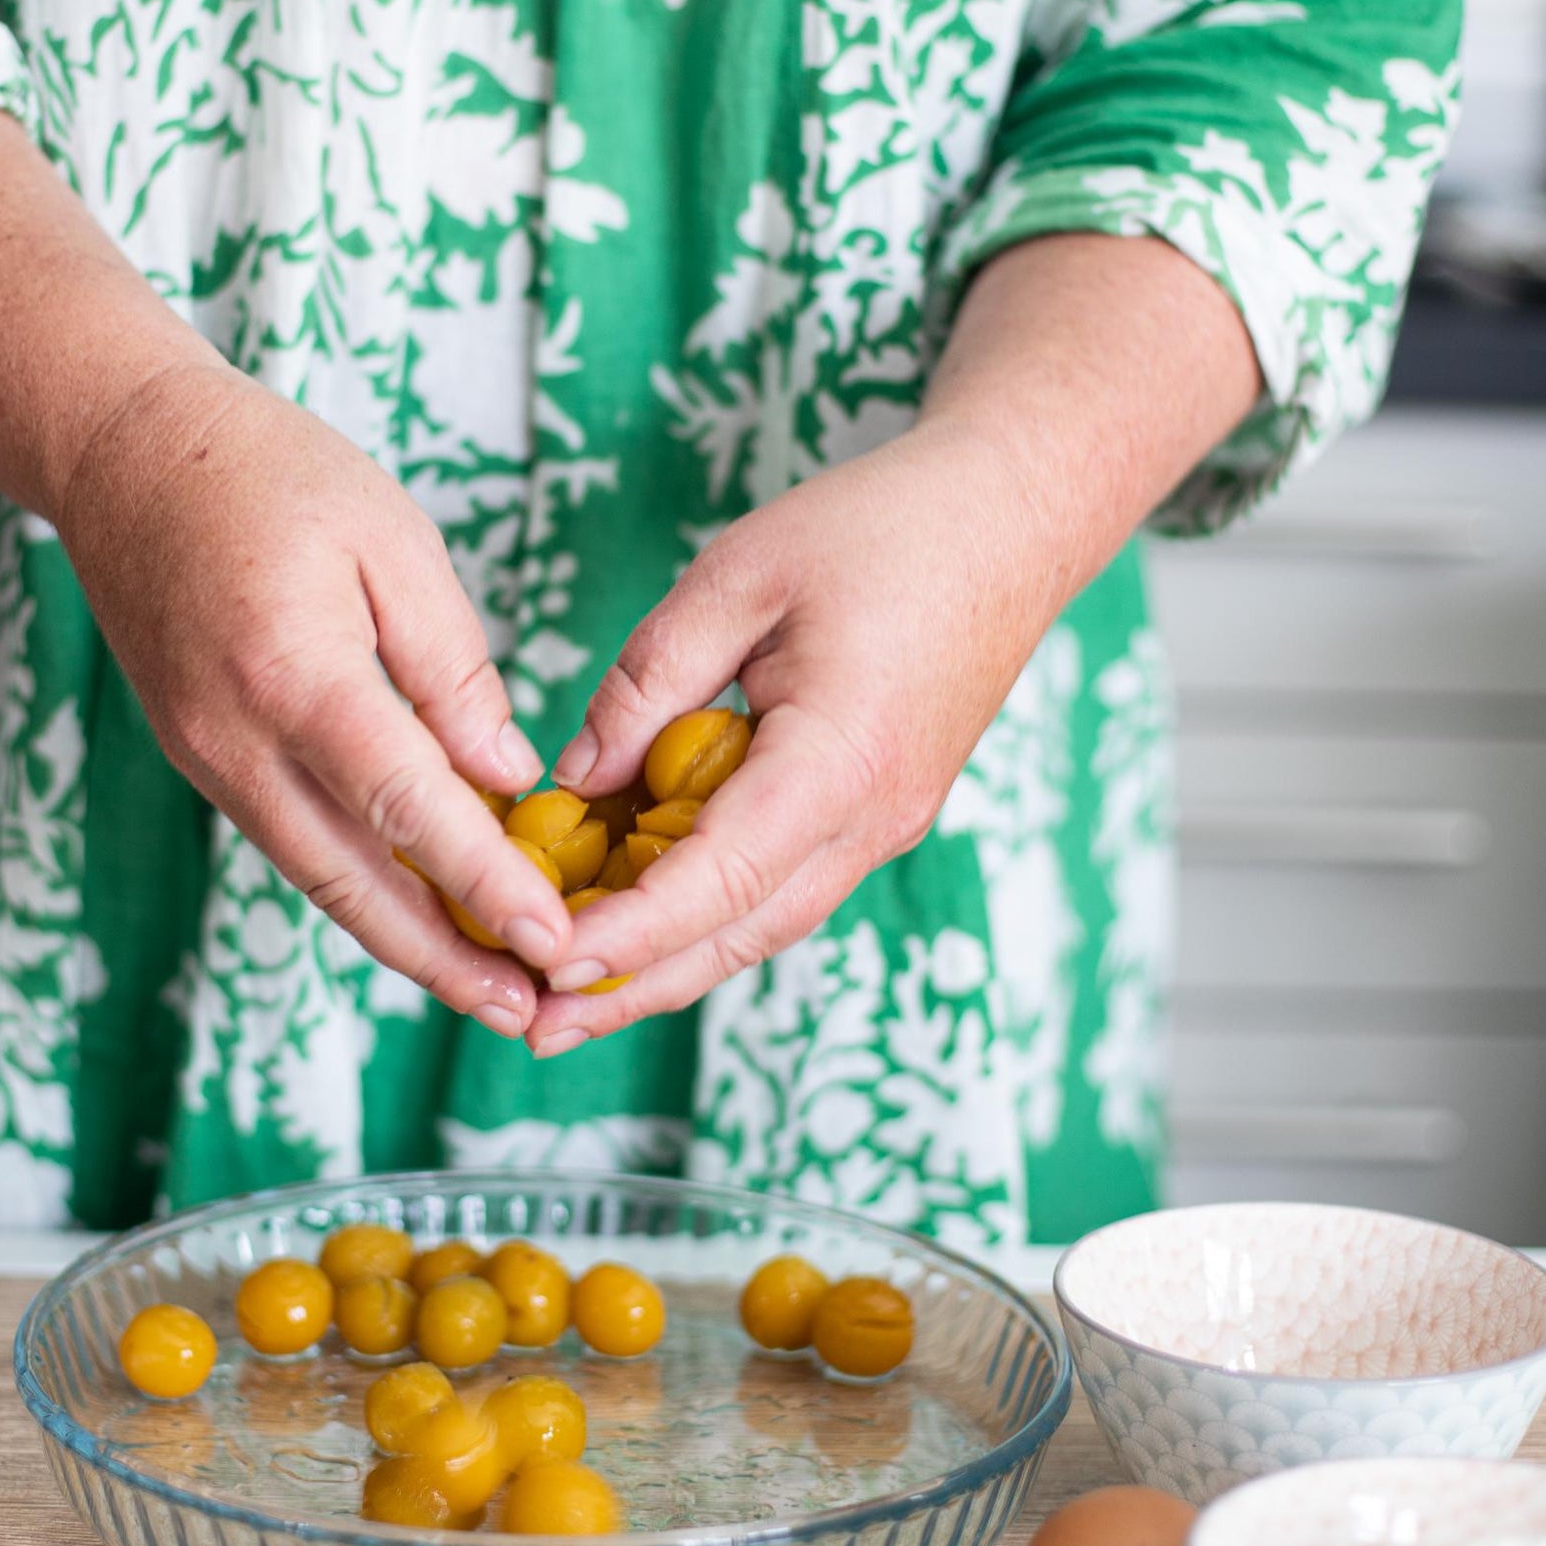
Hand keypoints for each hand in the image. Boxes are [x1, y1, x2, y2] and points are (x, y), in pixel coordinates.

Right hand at [58, 357, 568, 1033]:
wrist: (120, 452)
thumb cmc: (268, 471)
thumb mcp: (391, 538)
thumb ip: (450, 664)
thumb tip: (505, 776)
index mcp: (295, 675)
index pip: (408, 809)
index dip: (485, 884)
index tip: (554, 940)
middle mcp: (238, 739)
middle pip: (351, 882)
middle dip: (443, 958)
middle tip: (526, 1011)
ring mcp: (208, 757)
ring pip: (317, 876)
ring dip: (402, 941)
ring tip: (486, 987)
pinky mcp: (201, 757)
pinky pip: (292, 839)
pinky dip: (359, 886)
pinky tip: (421, 912)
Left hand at [523, 420, 1058, 1053]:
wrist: (1010, 518)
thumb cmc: (881, 528)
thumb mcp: (739, 575)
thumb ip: (650, 680)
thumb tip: (572, 777)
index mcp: (842, 760)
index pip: (723, 879)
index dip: (633, 932)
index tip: (550, 964)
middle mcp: (873, 817)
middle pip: (741, 935)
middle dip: (636, 987)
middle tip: (535, 1027)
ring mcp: (883, 824)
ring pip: (764, 923)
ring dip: (669, 963)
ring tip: (570, 994)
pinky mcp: (877, 813)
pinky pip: (783, 884)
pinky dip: (709, 913)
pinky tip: (640, 915)